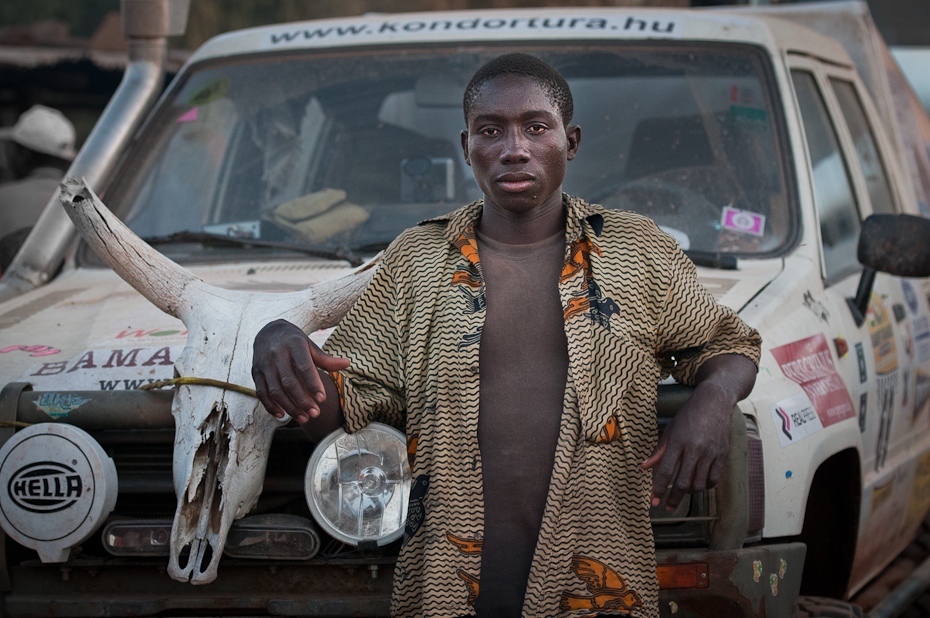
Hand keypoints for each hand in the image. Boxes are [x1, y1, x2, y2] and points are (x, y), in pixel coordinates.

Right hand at [251, 319, 348, 424]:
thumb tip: (347, 364)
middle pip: (289, 382)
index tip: (322, 399)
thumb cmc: (293, 341)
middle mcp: (277, 355)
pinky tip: (282, 415)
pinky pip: (261, 393)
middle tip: (316, 414)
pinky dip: (270, 406)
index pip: (304, 367)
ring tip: (304, 418)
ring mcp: (264, 365)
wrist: (267, 330)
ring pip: (275, 390)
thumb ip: (325, 358)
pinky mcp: (256, 373)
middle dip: (302, 400)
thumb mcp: (309, 345)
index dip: (313, 384)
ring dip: (289, 407)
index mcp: (294, 345)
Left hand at [641, 383, 731, 509]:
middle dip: (673, 498)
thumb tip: (644, 466)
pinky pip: (714, 479)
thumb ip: (659, 450)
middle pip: (682, 482)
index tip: (653, 501)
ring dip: (689, 492)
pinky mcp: (722, 455)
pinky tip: (699, 485)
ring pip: (699, 483)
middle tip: (667, 507)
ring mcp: (710, 453)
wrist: (714, 403)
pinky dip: (705, 486)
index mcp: (678, 442)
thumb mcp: (670, 429)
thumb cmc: (689, 415)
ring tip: (682, 492)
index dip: (658, 488)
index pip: (666, 471)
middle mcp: (694, 449)